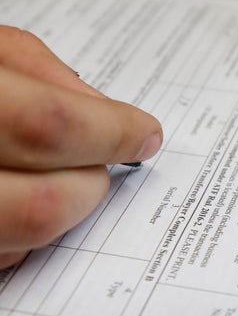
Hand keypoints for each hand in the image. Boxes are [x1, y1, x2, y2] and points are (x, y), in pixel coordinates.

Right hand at [0, 26, 162, 268]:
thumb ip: (37, 71)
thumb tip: (104, 114)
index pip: (47, 126)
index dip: (110, 133)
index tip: (143, 134)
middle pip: (41, 205)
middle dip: (91, 186)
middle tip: (104, 162)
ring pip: (19, 245)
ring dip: (63, 215)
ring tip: (62, 178)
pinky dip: (23, 238)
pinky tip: (17, 201)